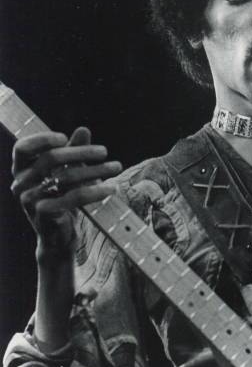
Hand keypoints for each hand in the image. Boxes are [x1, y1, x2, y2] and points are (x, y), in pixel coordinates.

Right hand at [11, 127, 121, 265]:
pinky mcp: (44, 214)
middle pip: (51, 158)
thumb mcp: (67, 172)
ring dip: (95, 170)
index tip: (65, 137)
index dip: (42, 139)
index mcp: (21, 170)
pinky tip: (111, 188)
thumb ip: (73, 151)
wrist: (59, 236)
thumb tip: (83, 130)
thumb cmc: (62, 198)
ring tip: (116, 167)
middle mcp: (20, 183)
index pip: (23, 147)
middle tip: (104, 151)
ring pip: (66, 176)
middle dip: (81, 152)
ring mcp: (30, 200)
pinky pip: (74, 196)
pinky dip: (96, 190)